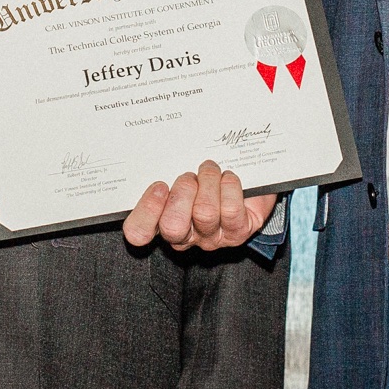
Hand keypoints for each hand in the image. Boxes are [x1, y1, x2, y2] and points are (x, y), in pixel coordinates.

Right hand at [124, 161, 279, 250]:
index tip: (160, 186)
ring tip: (211, 170)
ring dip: (208, 181)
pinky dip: (229, 186)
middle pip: (172, 227)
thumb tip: (158, 151)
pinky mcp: (238, 232)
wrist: (249, 182)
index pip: (139, 232)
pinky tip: (229, 178)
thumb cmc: (206, 178)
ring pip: (204, 213)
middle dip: (182, 192)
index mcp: (161, 221)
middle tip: (190, 177)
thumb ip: (164, 170)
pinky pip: (231, 210)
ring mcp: (211, 237)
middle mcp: (185, 235)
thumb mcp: (182, 172)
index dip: (146, 211)